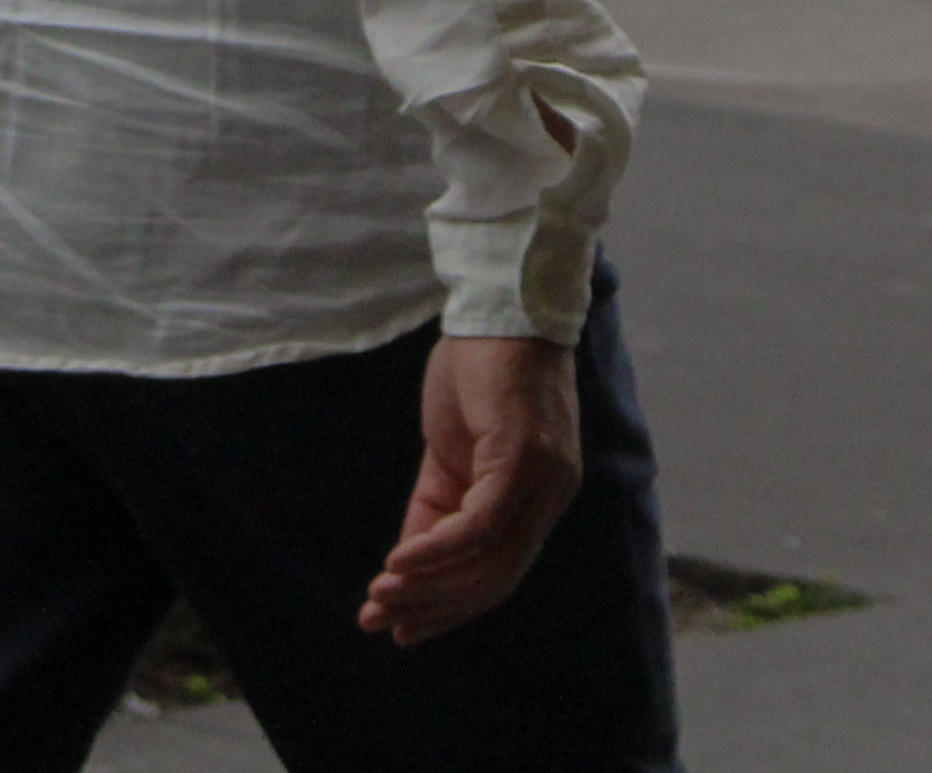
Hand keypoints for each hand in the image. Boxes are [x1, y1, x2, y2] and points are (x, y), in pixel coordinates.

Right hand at [358, 335, 582, 645]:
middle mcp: (552, 494)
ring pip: (490, 561)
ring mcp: (543, 478)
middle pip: (498, 579)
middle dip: (436, 609)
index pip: (499, 571)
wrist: (498, 304)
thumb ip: (437, 504)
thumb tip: (405, 562)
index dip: (449, 606)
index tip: (402, 627)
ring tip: (379, 597)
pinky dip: (438, 549)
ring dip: (429, 586)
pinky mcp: (523, 456)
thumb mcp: (453, 448)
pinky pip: (481, 523)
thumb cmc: (477, 369)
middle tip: (383, 622)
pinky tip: (398, 562)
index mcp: (538, 495)